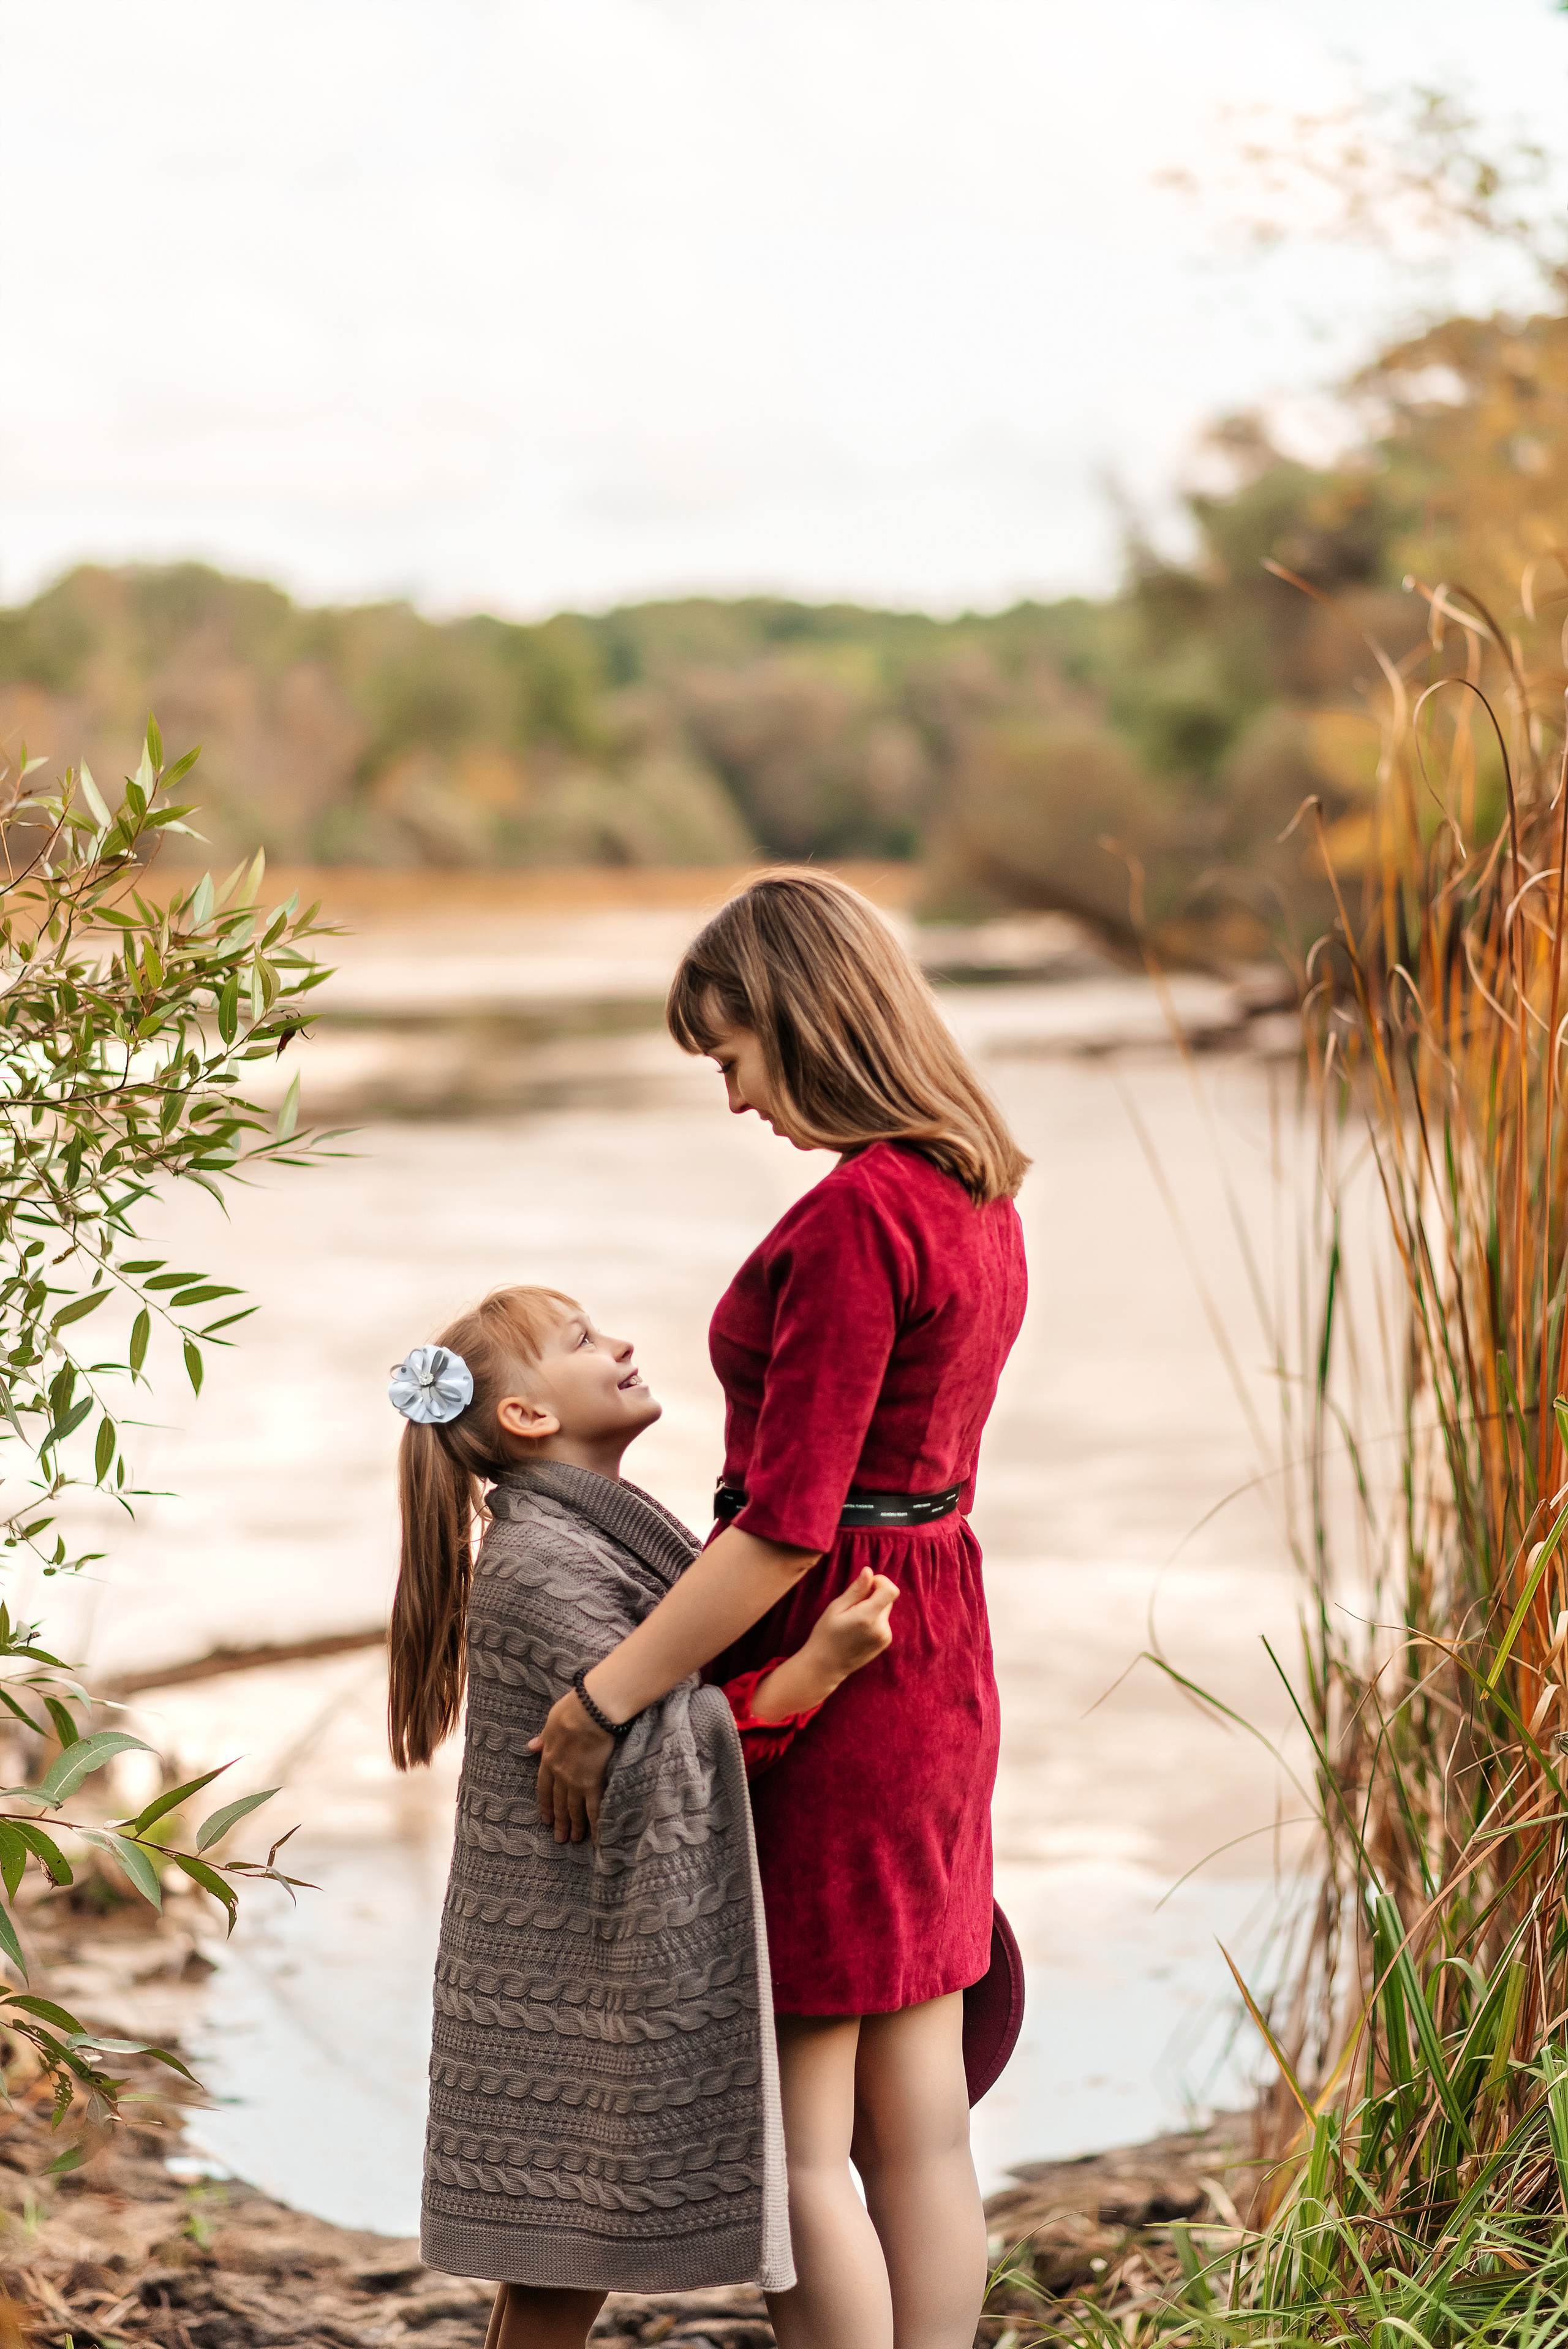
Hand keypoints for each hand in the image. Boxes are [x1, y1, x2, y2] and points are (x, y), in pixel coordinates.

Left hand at [528, 1689, 614, 1843]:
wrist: (589, 1713)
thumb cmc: (571, 1711)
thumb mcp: (551, 1722)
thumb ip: (543, 1738)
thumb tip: (531, 1746)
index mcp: (548, 1759)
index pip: (544, 1788)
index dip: (545, 1804)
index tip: (545, 1818)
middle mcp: (560, 1775)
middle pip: (559, 1802)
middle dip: (559, 1821)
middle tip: (559, 1838)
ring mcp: (576, 1781)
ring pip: (574, 1809)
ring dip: (574, 1826)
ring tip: (574, 1839)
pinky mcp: (593, 1782)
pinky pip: (594, 1809)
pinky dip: (594, 1825)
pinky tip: (596, 1838)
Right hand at [804, 1566, 897, 1681]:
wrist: (826, 1667)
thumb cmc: (826, 1635)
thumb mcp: (836, 1608)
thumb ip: (856, 1590)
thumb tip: (869, 1571)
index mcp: (868, 1617)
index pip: (891, 1590)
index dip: (880, 1582)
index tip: (866, 1585)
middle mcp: (881, 1628)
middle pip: (888, 1598)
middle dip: (874, 1594)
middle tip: (853, 1604)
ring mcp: (885, 1637)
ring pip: (885, 1609)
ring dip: (873, 1607)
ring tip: (853, 1619)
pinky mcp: (885, 1642)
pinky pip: (883, 1621)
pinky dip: (874, 1618)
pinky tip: (857, 1628)